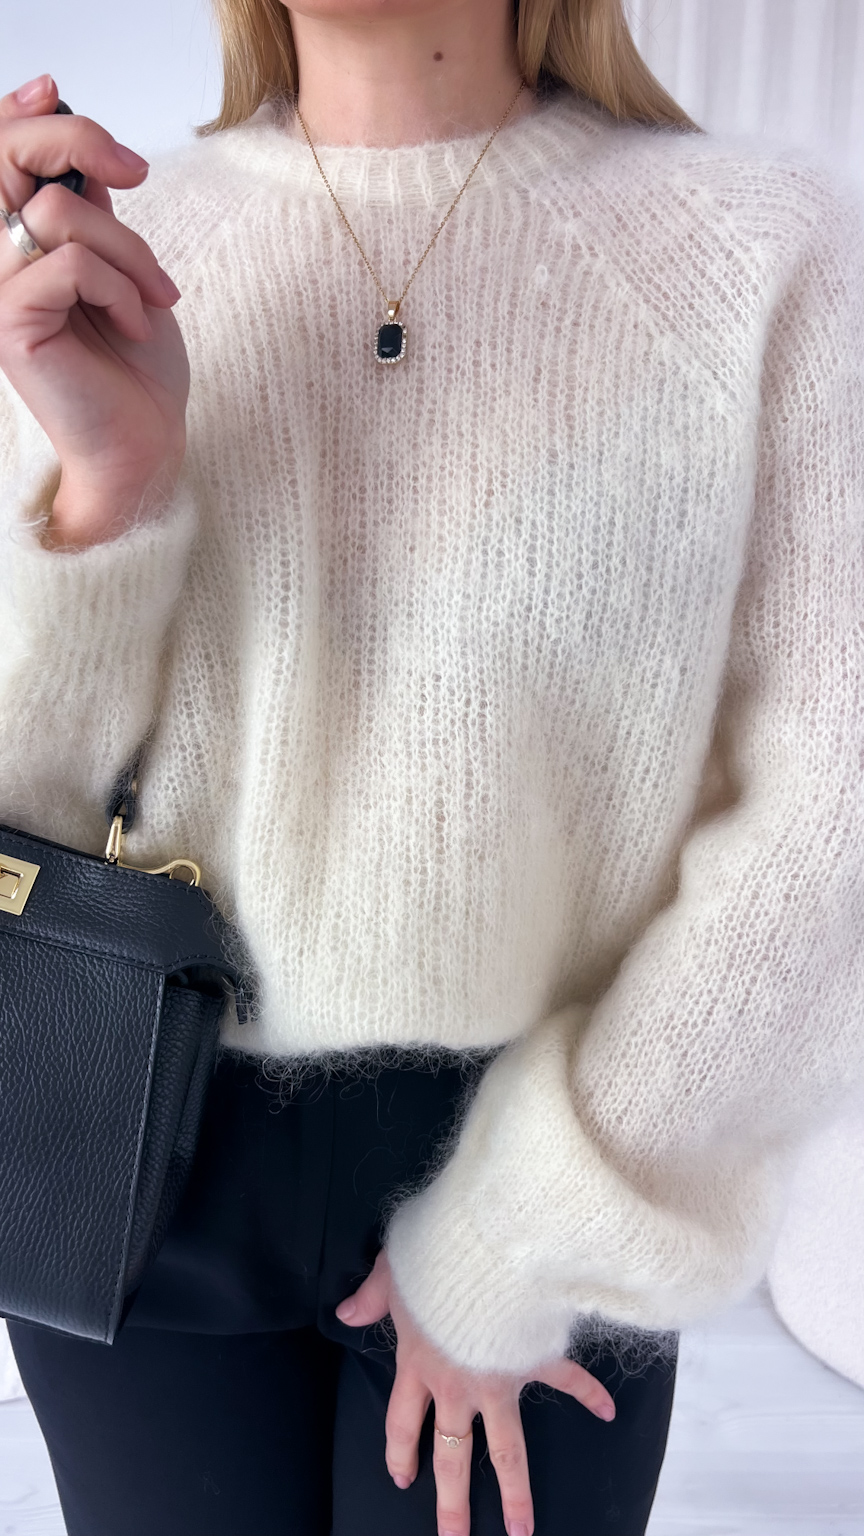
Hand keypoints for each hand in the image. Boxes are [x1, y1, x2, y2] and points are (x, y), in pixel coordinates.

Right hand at [0, 75, 189, 548]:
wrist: (146, 444)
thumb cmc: (139, 368)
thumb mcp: (125, 273)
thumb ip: (96, 217)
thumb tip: (89, 158)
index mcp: (21, 242)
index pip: (0, 155)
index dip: (21, 115)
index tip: (54, 91)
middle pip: (8, 157)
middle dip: (75, 142)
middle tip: (132, 174)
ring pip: (59, 212)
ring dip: (127, 251)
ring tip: (154, 298)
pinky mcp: (12, 323)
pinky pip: (72, 265)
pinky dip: (121, 290)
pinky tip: (137, 326)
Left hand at [336, 1250, 615, 1535]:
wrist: (482, 1244)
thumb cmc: (435, 1252)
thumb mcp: (393, 1268)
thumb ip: (372, 1295)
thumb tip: (345, 1312)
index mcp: (418, 1363)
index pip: (401, 1423)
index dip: (399, 1453)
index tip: (402, 1479)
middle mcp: (457, 1385)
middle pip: (451, 1456)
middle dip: (452, 1503)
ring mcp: (498, 1379)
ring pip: (506, 1450)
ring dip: (515, 1493)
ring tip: (520, 1531)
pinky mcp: (533, 1359)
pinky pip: (565, 1382)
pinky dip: (589, 1394)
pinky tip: (607, 1412)